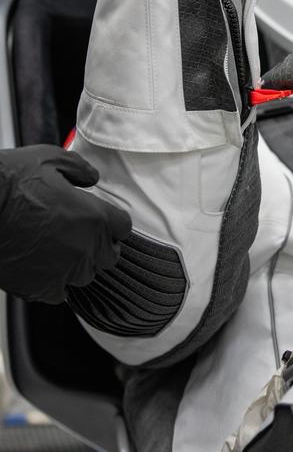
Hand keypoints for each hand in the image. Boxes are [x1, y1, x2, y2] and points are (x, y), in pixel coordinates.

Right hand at [0, 146, 132, 303]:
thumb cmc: (8, 181)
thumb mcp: (48, 157)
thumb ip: (78, 168)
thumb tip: (92, 177)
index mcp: (94, 217)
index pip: (123, 227)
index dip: (111, 222)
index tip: (100, 220)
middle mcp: (85, 248)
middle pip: (109, 256)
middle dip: (98, 245)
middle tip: (77, 235)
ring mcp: (64, 272)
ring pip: (85, 276)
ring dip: (76, 265)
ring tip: (56, 250)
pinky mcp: (41, 288)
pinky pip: (60, 293)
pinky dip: (53, 283)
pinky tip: (41, 268)